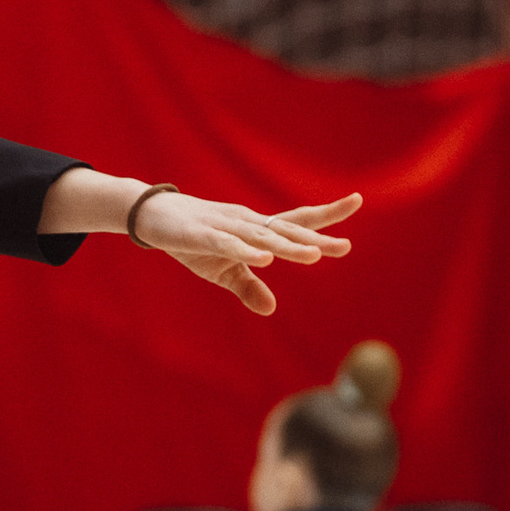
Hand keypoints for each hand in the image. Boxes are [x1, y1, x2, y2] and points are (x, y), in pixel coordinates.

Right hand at [134, 192, 361, 316]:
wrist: (153, 216)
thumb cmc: (192, 240)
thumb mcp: (222, 270)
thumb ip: (248, 287)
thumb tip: (271, 309)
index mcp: (255, 229)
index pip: (295, 220)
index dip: (325, 215)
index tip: (356, 201)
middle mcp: (247, 223)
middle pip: (286, 228)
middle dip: (315, 237)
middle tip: (345, 246)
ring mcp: (226, 227)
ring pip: (262, 238)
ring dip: (288, 247)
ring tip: (314, 255)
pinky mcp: (202, 235)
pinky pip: (229, 245)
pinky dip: (247, 251)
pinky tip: (265, 259)